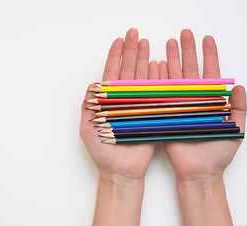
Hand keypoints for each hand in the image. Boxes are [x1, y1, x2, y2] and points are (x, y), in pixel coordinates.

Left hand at [80, 28, 157, 180]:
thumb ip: (87, 106)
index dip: (115, 57)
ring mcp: (139, 106)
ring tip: (147, 44)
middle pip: (128, 72)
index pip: (112, 74)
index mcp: (108, 102)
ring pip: (142, 79)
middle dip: (131, 52)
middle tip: (135, 34)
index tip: (119, 40)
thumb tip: (91, 86)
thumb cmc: (103, 153)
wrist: (121, 172)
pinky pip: (155, 93)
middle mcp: (124, 101)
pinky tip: (159, 65)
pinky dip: (157, 79)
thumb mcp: (88, 129)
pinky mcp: (151, 114)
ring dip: (144, 61)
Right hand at [162, 29, 246, 181]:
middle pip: (189, 71)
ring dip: (171, 61)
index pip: (210, 73)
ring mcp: (178, 105)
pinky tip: (157, 66)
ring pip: (174, 79)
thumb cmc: (219, 153)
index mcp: (210, 101)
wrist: (199, 172)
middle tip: (184, 34)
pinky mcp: (165, 114)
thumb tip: (240, 87)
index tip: (206, 38)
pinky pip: (161, 94)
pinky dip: (158, 80)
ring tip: (168, 44)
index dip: (209, 55)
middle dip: (187, 51)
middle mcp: (193, 100)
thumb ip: (239, 108)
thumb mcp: (236, 129)